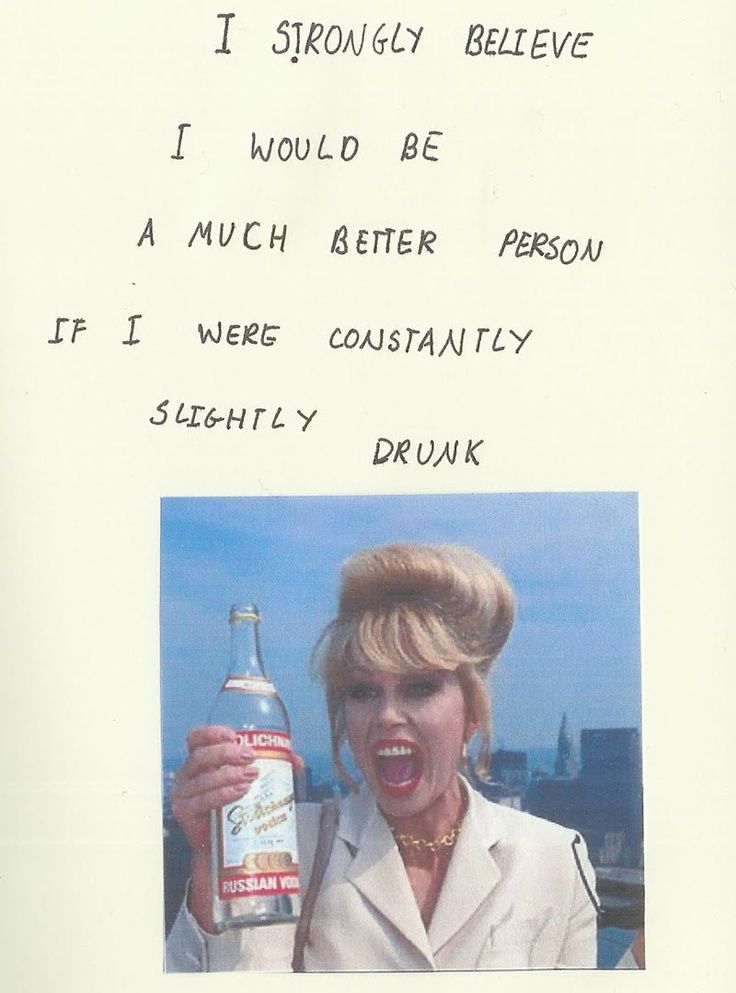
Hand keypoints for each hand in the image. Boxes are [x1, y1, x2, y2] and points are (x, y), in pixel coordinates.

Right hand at [170, 725, 305, 933]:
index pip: (197, 739)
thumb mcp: (251, 781)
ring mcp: (185, 794)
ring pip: (203, 779)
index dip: (211, 733)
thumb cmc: (235, 806)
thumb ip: (274, 767)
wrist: (224, 844)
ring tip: (251, 776)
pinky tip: (240, 792)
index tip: (233, 735)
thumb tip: (296, 760)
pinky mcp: (186, 813)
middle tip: (250, 757)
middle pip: (200, 756)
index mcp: (202, 761)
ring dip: (229, 775)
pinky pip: (202, 801)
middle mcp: (189, 775)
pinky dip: (223, 794)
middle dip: (226, 753)